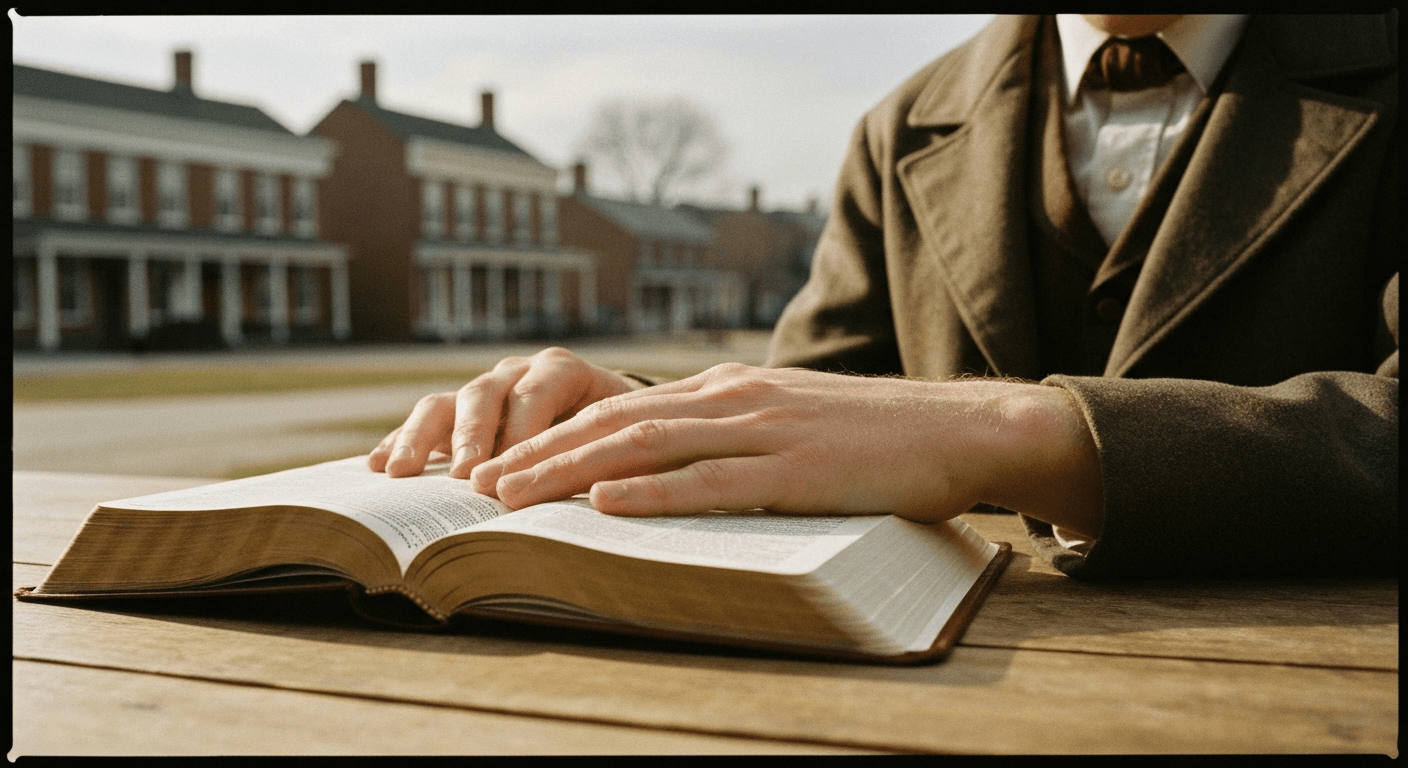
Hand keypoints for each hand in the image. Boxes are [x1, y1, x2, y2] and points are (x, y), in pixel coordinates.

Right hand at [367, 347, 644, 479]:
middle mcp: (516, 373)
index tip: (512, 467)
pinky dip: (400, 442)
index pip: (537, 391)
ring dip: (421, 439)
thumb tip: (601, 493)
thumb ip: (610, 450)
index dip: (523, 428)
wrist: (608, 414)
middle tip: (464, 475)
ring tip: (400, 474)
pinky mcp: (457, 414)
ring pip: (445, 404)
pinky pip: (424, 422)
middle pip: (484, 395)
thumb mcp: (625, 433)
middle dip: (472, 436)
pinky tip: (377, 467)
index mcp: (560, 371)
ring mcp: (483, 390)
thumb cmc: (620, 430)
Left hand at [469, 363, 1104, 536]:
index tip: (503, 464)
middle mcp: (734, 400)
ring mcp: (764, 431)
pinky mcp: (798, 471)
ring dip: (570, 470)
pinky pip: (713, 482)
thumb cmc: (871, 438)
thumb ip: (731, 437)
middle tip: (479, 485)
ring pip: (646, 446)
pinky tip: (607, 504)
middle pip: (615, 423)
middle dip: (540, 453)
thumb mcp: (788, 424)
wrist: (956, 427)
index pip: (622, 411)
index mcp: (728, 392)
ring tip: (514, 495)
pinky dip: (653, 493)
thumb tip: (669, 467)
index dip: (554, 437)